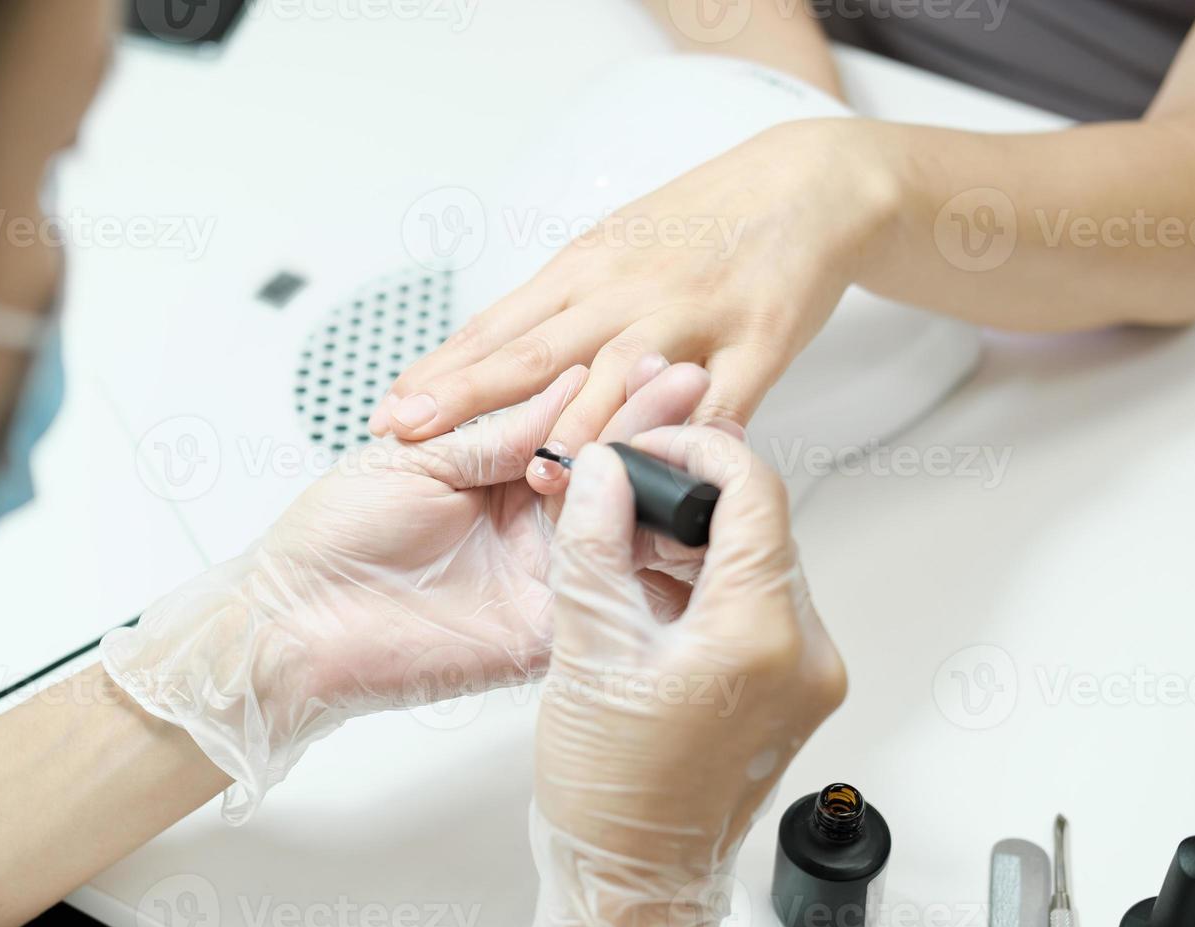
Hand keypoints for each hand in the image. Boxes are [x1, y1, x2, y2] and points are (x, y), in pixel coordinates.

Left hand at [102, 359, 711, 822]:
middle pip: (609, 474)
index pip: (572, 428)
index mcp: (497, 474)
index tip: (653, 361)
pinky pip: (606, 598)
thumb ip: (495, 432)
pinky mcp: (547, 633)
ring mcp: (544, 578)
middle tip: (685, 384)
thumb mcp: (416, 459)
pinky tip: (663, 516)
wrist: (295, 621)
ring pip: (620, 529)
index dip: (610, 396)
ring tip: (688, 432)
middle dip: (649, 427)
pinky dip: (637, 559)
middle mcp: (530, 525)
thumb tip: (566, 382)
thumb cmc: (334, 535)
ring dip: (655, 482)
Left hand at [370, 119, 898, 494]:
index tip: (388, 413)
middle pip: (536, 352)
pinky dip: (687, 434)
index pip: (496, 328)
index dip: (440, 374)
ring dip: (576, 428)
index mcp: (583, 270)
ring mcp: (691, 315)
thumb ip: (556, 307)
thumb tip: (484, 357)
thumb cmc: (700, 223)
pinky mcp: (757, 340)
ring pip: (622, 375)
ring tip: (530, 475)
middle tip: (411, 435)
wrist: (806, 183)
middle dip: (467, 397)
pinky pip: (718, 398)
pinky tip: (659, 468)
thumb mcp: (612, 248)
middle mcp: (625, 291)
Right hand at [525, 426, 847, 926]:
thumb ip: (593, 545)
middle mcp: (804, 652)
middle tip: (621, 495)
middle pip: (760, 526)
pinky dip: (705, 584)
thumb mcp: (588, 650)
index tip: (649, 445)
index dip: (699, 450)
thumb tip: (601, 470)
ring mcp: (804, 675)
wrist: (636, 879)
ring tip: (623, 549)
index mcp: (763, 635)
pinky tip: (648, 595)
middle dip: (688, 498)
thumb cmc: (616, 793)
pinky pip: (754, 607)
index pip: (756, 492)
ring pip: (755, 564)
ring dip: (693, 541)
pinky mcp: (789, 691)